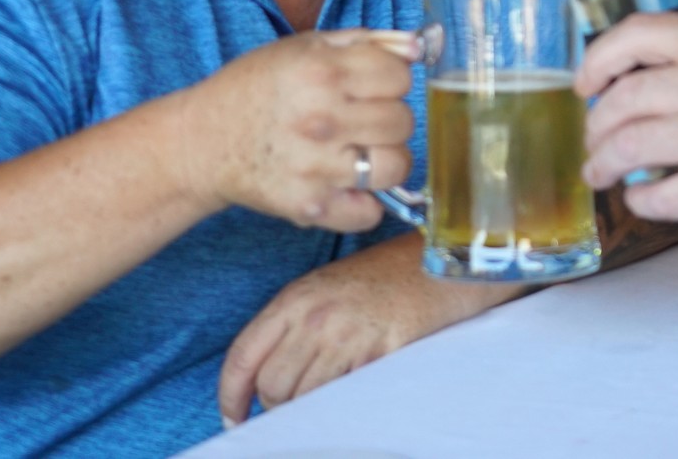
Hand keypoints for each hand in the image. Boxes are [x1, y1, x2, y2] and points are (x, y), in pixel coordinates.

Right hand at [178, 29, 418, 230]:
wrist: (202, 141)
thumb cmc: (254, 89)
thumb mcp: (303, 47)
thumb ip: (366, 42)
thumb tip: (419, 46)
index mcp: (321, 72)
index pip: (400, 76)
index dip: (390, 79)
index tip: (371, 85)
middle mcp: (321, 119)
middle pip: (403, 120)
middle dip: (388, 118)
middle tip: (361, 119)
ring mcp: (316, 167)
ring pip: (396, 166)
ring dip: (384, 159)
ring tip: (359, 152)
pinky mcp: (310, 205)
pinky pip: (369, 213)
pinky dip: (364, 203)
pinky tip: (345, 185)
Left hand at [218, 233, 522, 424]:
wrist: (445, 260)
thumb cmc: (391, 275)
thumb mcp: (331, 288)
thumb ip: (299, 323)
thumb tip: (276, 373)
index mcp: (297, 297)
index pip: (244, 354)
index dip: (232, 394)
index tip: (234, 416)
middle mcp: (316, 316)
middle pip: (272, 385)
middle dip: (278, 404)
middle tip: (298, 405)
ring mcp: (348, 335)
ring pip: (304, 397)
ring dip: (311, 408)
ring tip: (329, 398)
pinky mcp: (382, 352)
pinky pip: (345, 396)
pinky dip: (343, 404)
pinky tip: (355, 394)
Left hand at [576, 13, 677, 222]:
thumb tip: (626, 75)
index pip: (635, 35)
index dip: (597, 61)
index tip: (586, 85)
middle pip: (623, 99)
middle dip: (595, 126)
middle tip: (593, 141)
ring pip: (629, 147)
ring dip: (603, 164)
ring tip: (601, 172)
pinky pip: (658, 196)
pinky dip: (640, 201)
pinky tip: (642, 197)